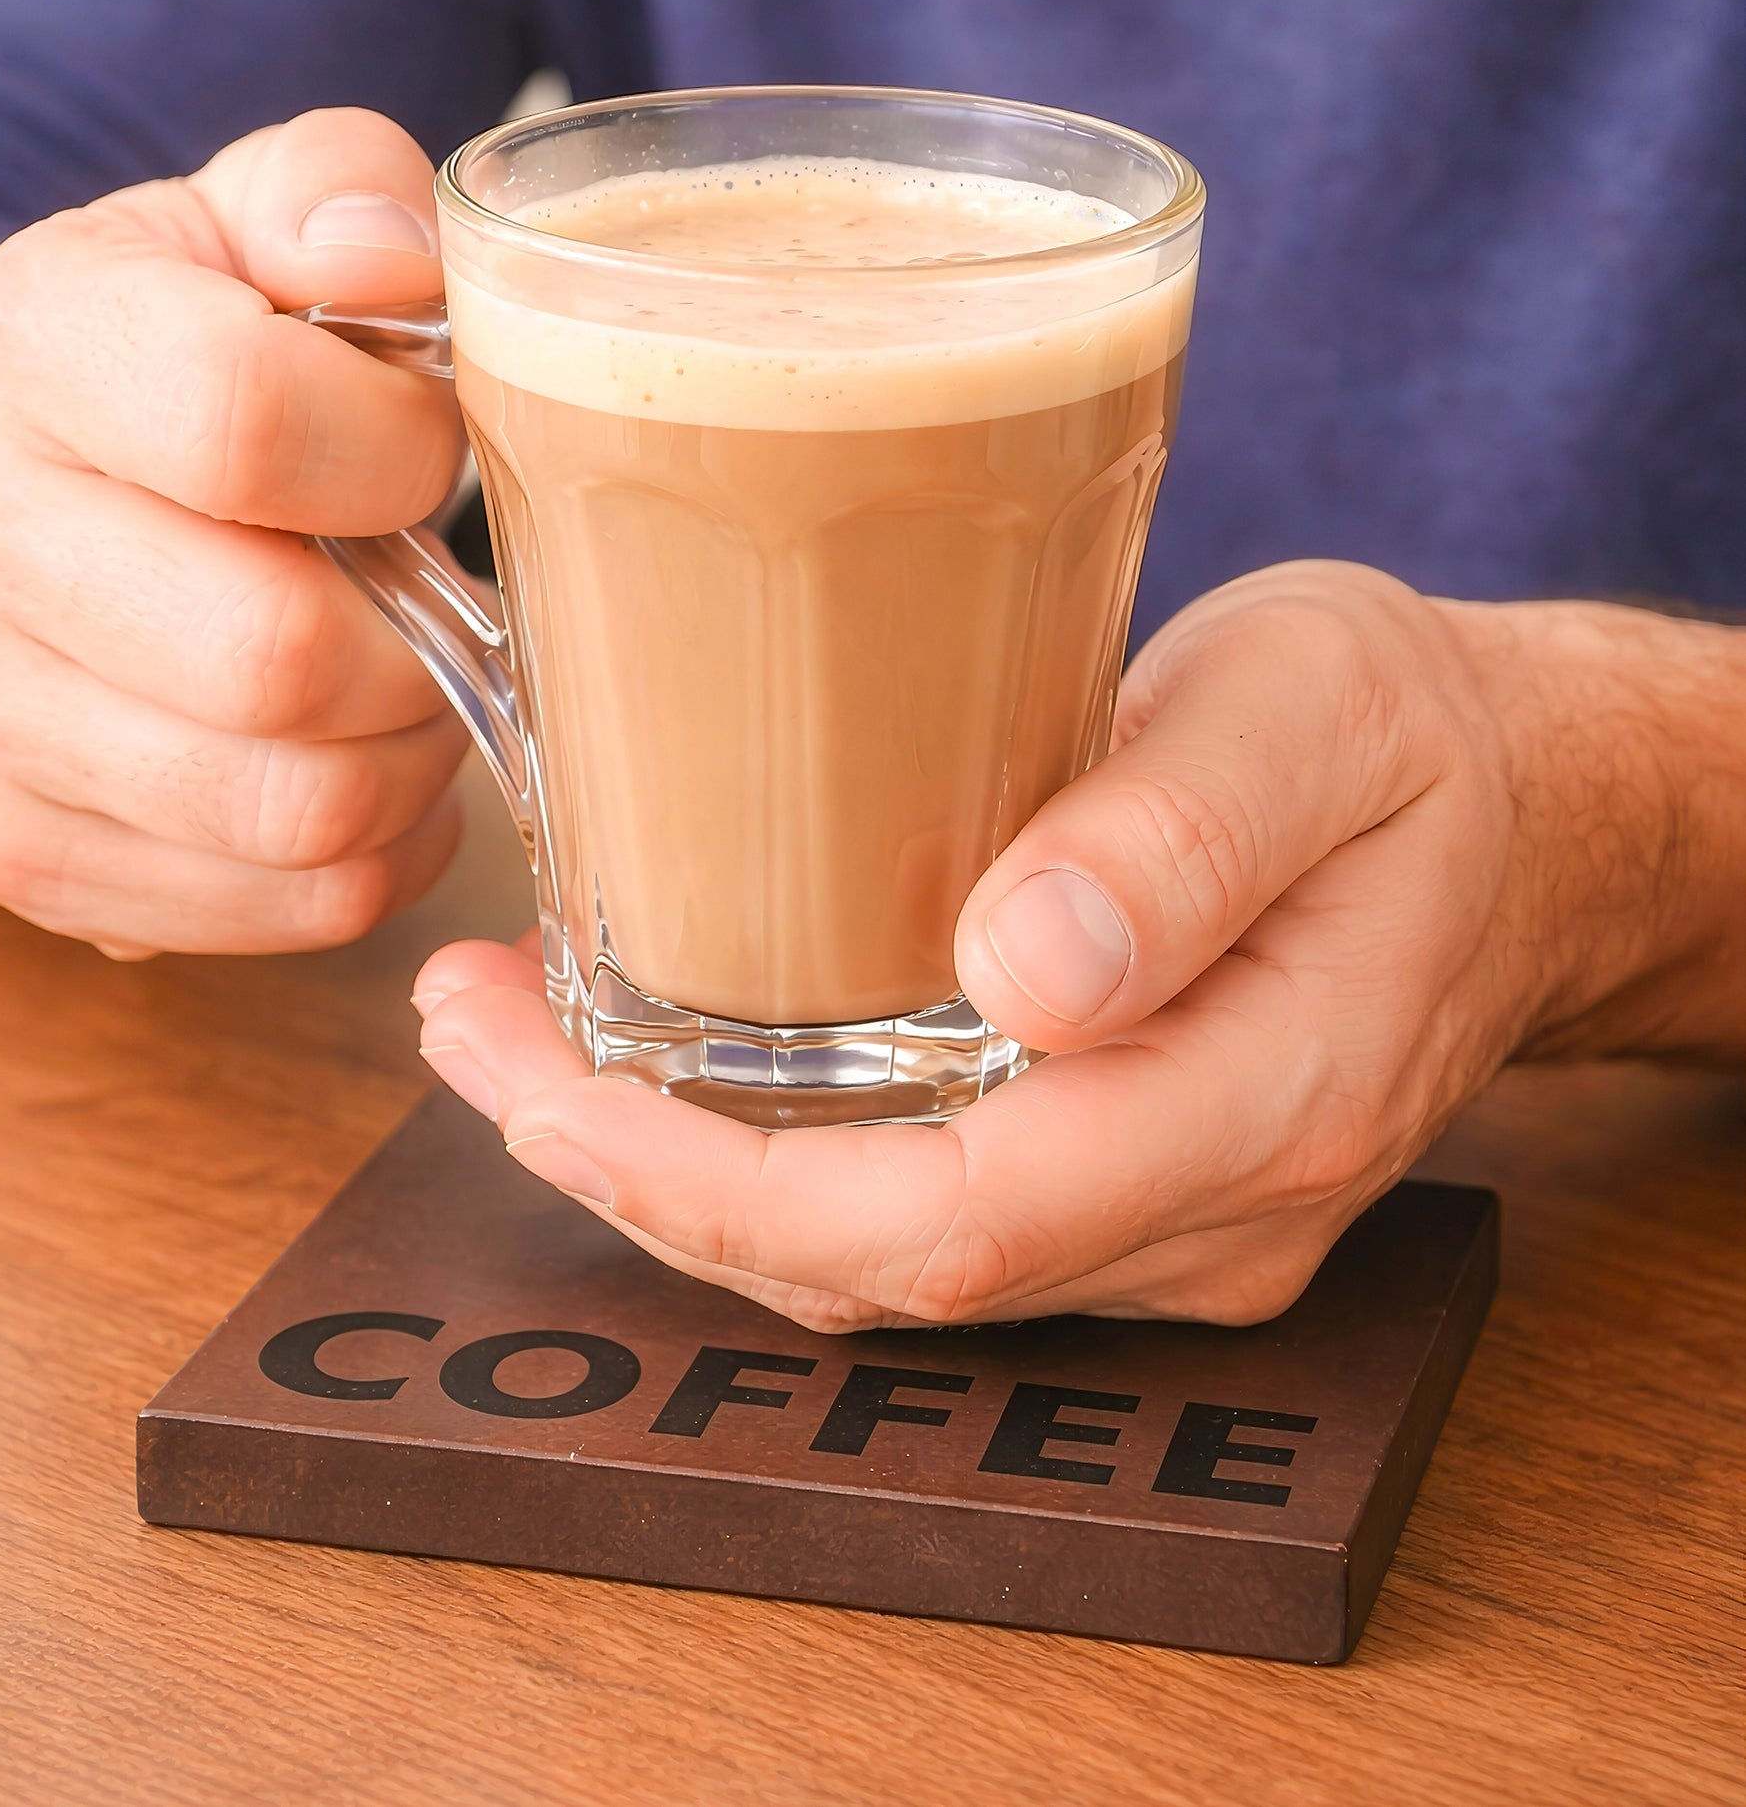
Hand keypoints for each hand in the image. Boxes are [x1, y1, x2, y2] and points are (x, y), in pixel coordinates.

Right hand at [0, 109, 465, 954]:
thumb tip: (393, 261)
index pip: (247, 423)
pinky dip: (379, 857)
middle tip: (448, 610)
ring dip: (415, 764)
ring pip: (299, 814)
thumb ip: (341, 194)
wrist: (14, 499)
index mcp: (32, 346)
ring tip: (413, 691)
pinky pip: (289, 908)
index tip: (427, 453)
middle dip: (427, 646)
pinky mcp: (28, 858)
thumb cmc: (183, 360)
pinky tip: (363, 771)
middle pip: (279, 661)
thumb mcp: (251, 229)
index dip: (401, 453)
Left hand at [411, 562, 1745, 1330]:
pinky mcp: (1114, 1181)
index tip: (537, 1081)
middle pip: (871, 1270)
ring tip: (509, 1030)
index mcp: (1261, 1105)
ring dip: (671, 1171)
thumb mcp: (1321, 712)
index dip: (717, 1187)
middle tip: (464, 1022)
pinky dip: (754, 1154)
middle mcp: (1199, 1214)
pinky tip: (654, 1052)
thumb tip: (1025, 971)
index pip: (948, 1224)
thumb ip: (1187, 839)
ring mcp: (1156, 1221)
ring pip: (868, 1262)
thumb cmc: (1416, 737)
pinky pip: (904, 1211)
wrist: (1518, 817)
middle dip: (637, 1175)